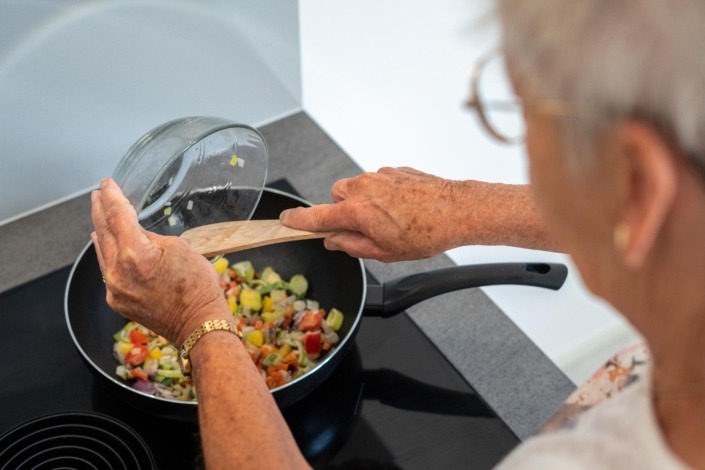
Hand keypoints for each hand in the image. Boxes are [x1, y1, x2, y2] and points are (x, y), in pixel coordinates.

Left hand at [91, 178, 229, 345]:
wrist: (199, 324)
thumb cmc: (198, 287)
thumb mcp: (179, 248)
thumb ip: (151, 238)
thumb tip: (137, 236)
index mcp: (135, 253)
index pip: (118, 215)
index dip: (112, 196)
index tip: (107, 183)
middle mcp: (117, 271)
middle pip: (103, 231)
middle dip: (100, 210)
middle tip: (98, 194)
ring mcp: (114, 288)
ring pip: (102, 252)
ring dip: (101, 231)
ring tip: (100, 216)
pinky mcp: (117, 300)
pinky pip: (107, 271)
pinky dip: (107, 254)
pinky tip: (109, 247)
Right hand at [279, 167, 482, 261]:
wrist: (457, 210)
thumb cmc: (426, 232)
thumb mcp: (383, 252)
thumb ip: (352, 246)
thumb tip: (335, 241)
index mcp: (357, 211)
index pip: (316, 216)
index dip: (297, 220)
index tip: (286, 220)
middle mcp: (364, 188)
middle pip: (336, 197)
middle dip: (343, 211)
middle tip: (363, 228)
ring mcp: (380, 175)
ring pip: (357, 188)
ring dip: (364, 202)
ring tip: (389, 220)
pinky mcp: (395, 170)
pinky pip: (378, 182)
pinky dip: (383, 195)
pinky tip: (402, 209)